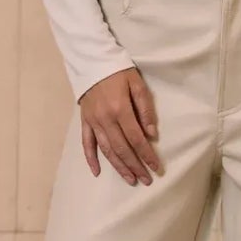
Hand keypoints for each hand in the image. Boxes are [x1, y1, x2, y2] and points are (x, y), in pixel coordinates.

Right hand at [78, 66, 164, 186]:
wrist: (93, 61)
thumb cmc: (119, 71)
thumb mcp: (137, 84)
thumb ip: (145, 109)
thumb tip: (152, 134)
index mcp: (120, 109)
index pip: (136, 138)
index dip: (146, 155)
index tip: (155, 167)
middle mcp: (105, 119)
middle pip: (121, 148)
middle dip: (135, 166)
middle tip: (146, 180)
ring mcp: (93, 122)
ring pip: (106, 150)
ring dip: (118, 167)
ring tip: (130, 179)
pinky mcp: (85, 121)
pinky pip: (86, 144)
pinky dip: (91, 159)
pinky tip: (97, 172)